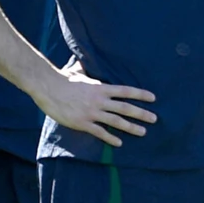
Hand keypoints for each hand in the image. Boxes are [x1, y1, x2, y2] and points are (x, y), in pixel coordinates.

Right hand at [39, 65, 156, 147]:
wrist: (48, 88)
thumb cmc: (63, 78)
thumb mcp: (79, 71)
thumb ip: (88, 69)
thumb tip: (89, 59)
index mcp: (100, 87)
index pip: (125, 91)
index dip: (140, 94)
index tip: (153, 98)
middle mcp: (99, 100)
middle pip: (125, 108)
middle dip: (141, 113)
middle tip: (155, 118)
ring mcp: (92, 112)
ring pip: (116, 121)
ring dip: (131, 127)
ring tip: (143, 132)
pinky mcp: (82, 123)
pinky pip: (99, 132)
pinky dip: (110, 138)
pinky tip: (119, 143)